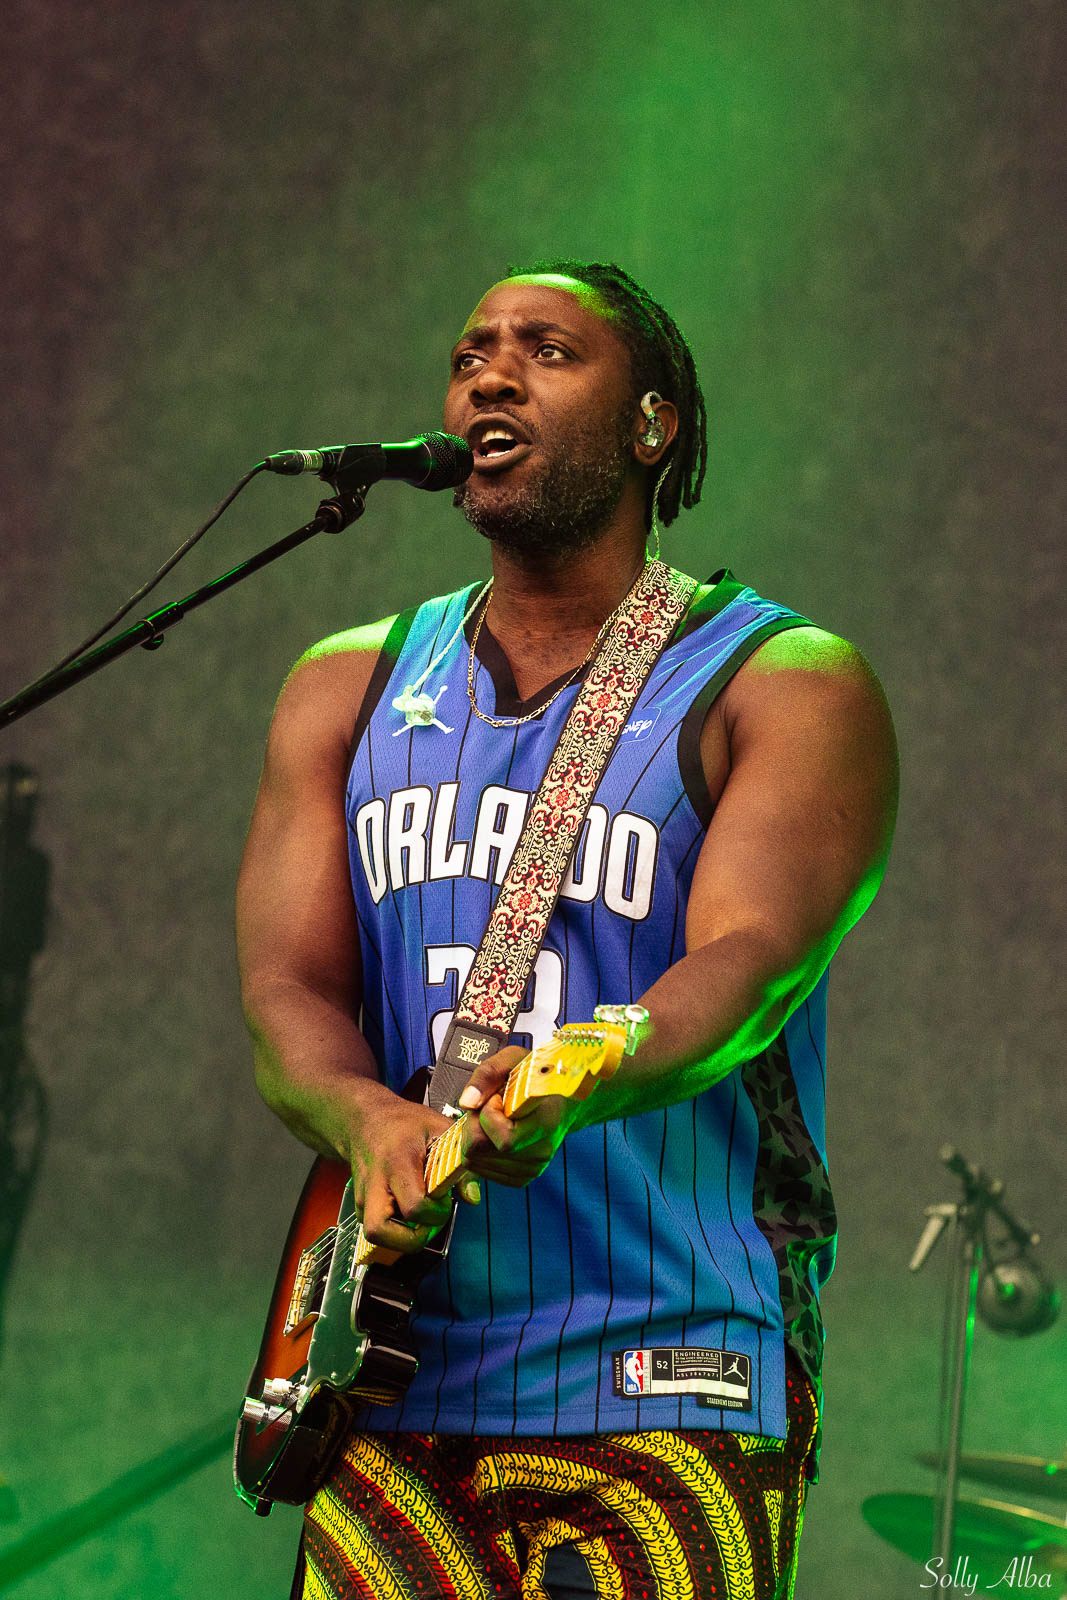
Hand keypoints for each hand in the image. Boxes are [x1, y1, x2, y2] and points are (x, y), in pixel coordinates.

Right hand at [345, 1087, 480, 1254]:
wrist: (368, 1118)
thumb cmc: (404, 1123)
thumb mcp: (440, 1130)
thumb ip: (460, 1163)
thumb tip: (472, 1198)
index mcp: (398, 1162)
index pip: (414, 1206)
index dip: (436, 1214)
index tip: (444, 1201)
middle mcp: (375, 1181)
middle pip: (378, 1230)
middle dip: (409, 1239)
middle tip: (427, 1224)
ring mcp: (362, 1194)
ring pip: (371, 1234)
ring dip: (398, 1237)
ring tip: (416, 1222)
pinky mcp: (358, 1202)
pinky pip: (372, 1227)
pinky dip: (391, 1229)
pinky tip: (405, 1212)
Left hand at [456, 1046, 581, 1187]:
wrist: (562, 1099)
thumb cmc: (537, 1077)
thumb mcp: (514, 1060)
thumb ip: (488, 1075)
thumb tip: (467, 1103)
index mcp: (545, 1123)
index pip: (504, 1139)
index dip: (488, 1114)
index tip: (498, 1097)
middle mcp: (541, 1152)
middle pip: (481, 1152)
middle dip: (474, 1125)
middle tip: (489, 1107)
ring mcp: (532, 1168)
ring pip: (476, 1163)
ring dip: (475, 1138)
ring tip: (494, 1119)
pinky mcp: (521, 1178)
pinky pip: (481, 1171)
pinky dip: (479, 1152)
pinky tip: (494, 1134)